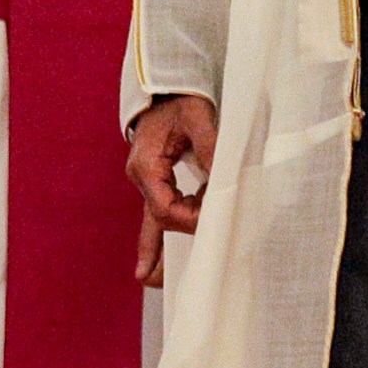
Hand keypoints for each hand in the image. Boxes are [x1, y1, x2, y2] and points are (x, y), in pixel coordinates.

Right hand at [127, 95, 216, 287]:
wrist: (166, 86)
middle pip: (151, 220)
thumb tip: (225, 180)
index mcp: (147, 165)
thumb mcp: (200, 118)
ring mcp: (146, 178)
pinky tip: (163, 253)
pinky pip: (160, 209)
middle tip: (151, 280)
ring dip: (156, 246)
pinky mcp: (156, 178)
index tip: (214, 219)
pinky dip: (163, 229)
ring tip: (151, 276)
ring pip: (152, 219)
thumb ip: (212, 148)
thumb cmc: (181, 100)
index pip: (164, 207)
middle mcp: (142, 175)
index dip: (189, 218)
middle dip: (154, 251)